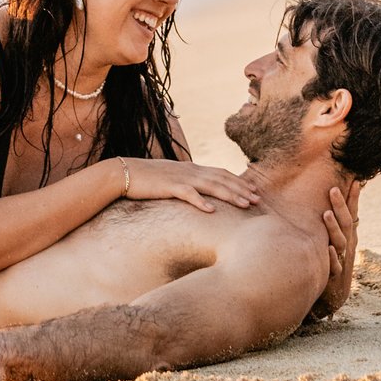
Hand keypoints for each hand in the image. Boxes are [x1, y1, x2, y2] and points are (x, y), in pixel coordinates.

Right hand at [114, 161, 263, 211]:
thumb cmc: (147, 179)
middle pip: (221, 178)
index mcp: (191, 168)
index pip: (220, 173)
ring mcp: (180, 177)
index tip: (253, 191)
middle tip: (257, 199)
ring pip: (210, 185)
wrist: (123, 173)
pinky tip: (211, 211)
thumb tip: (200, 194)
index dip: (238, 181)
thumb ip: (187, 183)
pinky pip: (188, 194)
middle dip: (241, 189)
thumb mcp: (171, 179)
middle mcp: (189, 170)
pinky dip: (200, 202)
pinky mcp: (168, 186)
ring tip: (245, 204)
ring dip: (229, 195)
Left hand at [311, 173, 360, 317]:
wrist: (333, 295)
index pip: (352, 214)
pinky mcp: (334, 276)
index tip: (355, 181)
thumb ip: (334, 223)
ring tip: (326, 214)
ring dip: (333, 228)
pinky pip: (334, 266)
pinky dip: (332, 258)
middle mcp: (347, 247)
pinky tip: (329, 249)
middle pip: (346, 224)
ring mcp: (342, 261)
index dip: (353, 199)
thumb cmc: (332, 262)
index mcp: (348, 236)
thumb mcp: (335, 241)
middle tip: (333, 189)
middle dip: (340, 206)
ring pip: (339, 243)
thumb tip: (329, 198)